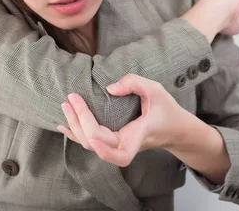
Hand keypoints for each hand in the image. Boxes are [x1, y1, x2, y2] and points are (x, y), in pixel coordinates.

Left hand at [57, 74, 187, 166]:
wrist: (175, 129)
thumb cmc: (166, 109)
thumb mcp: (156, 89)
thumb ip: (134, 83)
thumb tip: (108, 88)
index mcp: (139, 135)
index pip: (122, 155)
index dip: (106, 152)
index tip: (94, 139)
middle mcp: (126, 143)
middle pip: (97, 143)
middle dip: (80, 122)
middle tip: (71, 98)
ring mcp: (118, 144)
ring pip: (90, 144)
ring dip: (75, 126)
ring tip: (66, 105)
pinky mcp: (114, 140)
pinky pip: (91, 141)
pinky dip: (76, 133)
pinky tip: (64, 125)